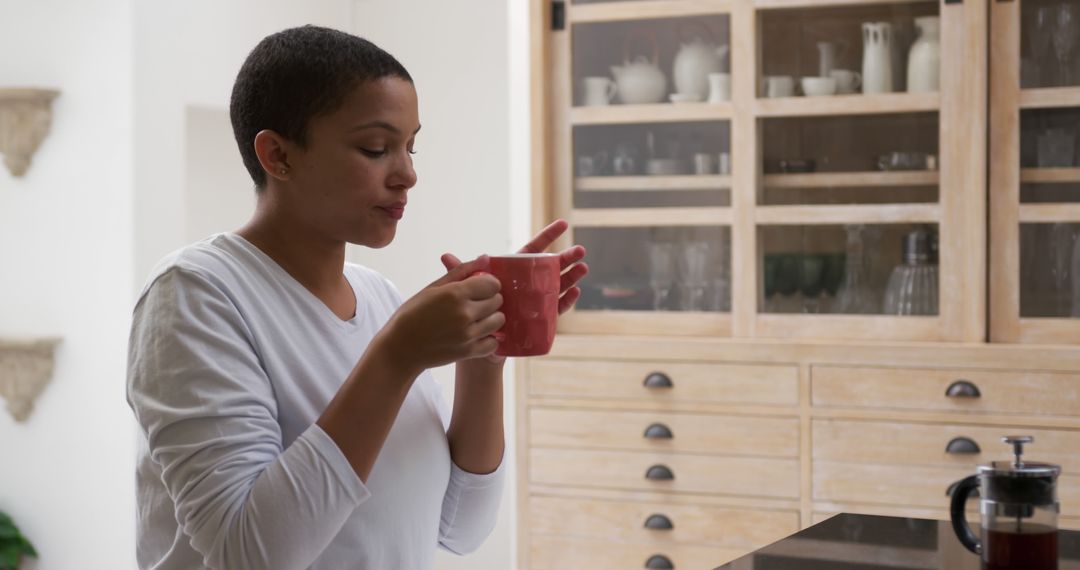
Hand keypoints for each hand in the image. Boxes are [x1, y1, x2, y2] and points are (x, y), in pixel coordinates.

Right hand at [375, 256, 505, 375]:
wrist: (401, 348)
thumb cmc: (413, 314)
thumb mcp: (433, 288)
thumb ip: (461, 271)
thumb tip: (485, 258)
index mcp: (455, 294)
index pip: (492, 284)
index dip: (487, 283)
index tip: (479, 287)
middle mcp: (464, 313)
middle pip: (497, 301)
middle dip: (489, 299)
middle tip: (475, 303)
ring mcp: (468, 334)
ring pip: (499, 321)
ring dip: (491, 318)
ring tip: (476, 318)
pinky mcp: (469, 352)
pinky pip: (494, 343)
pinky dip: (489, 339)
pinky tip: (477, 334)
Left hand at [441, 219, 588, 363]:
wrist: (478, 343)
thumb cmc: (474, 310)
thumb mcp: (466, 290)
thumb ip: (461, 273)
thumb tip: (445, 256)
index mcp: (515, 271)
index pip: (534, 250)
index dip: (548, 236)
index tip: (563, 223)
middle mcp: (529, 284)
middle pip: (552, 267)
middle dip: (567, 258)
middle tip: (580, 250)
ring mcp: (537, 301)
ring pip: (558, 286)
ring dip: (571, 278)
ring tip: (583, 268)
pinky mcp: (541, 319)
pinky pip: (556, 309)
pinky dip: (566, 301)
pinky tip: (574, 293)